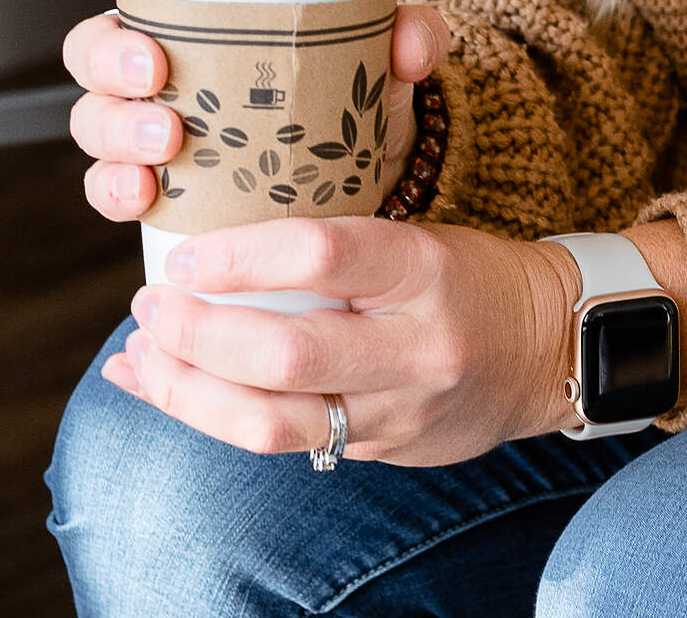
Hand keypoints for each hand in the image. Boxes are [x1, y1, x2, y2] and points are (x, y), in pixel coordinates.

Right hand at [37, 0, 450, 220]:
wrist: (354, 180)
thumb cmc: (346, 88)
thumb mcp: (378, 53)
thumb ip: (405, 36)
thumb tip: (412, 40)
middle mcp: (158, 53)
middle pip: (92, 40)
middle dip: (107, 53)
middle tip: (154, 68)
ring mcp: (146, 119)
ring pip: (91, 114)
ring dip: (116, 127)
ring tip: (166, 141)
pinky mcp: (151, 182)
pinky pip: (105, 185)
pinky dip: (116, 191)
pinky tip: (144, 197)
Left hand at [102, 215, 583, 462]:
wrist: (546, 347)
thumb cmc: (464, 274)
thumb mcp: (416, 235)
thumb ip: (334, 244)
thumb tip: (220, 237)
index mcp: (422, 267)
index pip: (323, 254)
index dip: (242, 257)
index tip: (184, 254)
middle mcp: (412, 345)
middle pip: (286, 354)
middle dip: (198, 336)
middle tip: (148, 305)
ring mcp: (397, 410)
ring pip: (273, 423)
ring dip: (190, 392)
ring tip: (139, 355)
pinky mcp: (380, 451)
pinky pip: (283, 445)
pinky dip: (212, 418)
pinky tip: (164, 391)